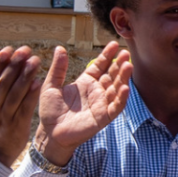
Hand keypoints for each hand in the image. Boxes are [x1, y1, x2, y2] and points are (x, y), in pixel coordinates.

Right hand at [0, 47, 41, 166]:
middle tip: (25, 50)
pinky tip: (39, 82)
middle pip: (3, 83)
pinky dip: (31, 95)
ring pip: (15, 93)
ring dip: (25, 76)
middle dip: (14, 65)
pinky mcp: (17, 125)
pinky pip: (25, 108)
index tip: (9, 50)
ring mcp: (4, 117)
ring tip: (35, 61)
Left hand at [34, 41, 132, 165]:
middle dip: (119, 64)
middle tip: (125, 52)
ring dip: (123, 78)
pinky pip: (115, 107)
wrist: (49, 132)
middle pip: (111, 75)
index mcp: (86, 82)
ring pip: (116, 89)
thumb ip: (58, 69)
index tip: (113, 44)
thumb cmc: (50, 111)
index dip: (107, 55)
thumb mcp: (51, 86)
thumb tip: (60, 48)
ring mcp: (101, 104)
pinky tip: (125, 88)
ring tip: (128, 66)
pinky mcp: (103, 117)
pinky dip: (121, 98)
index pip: (100, 65)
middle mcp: (96, 91)